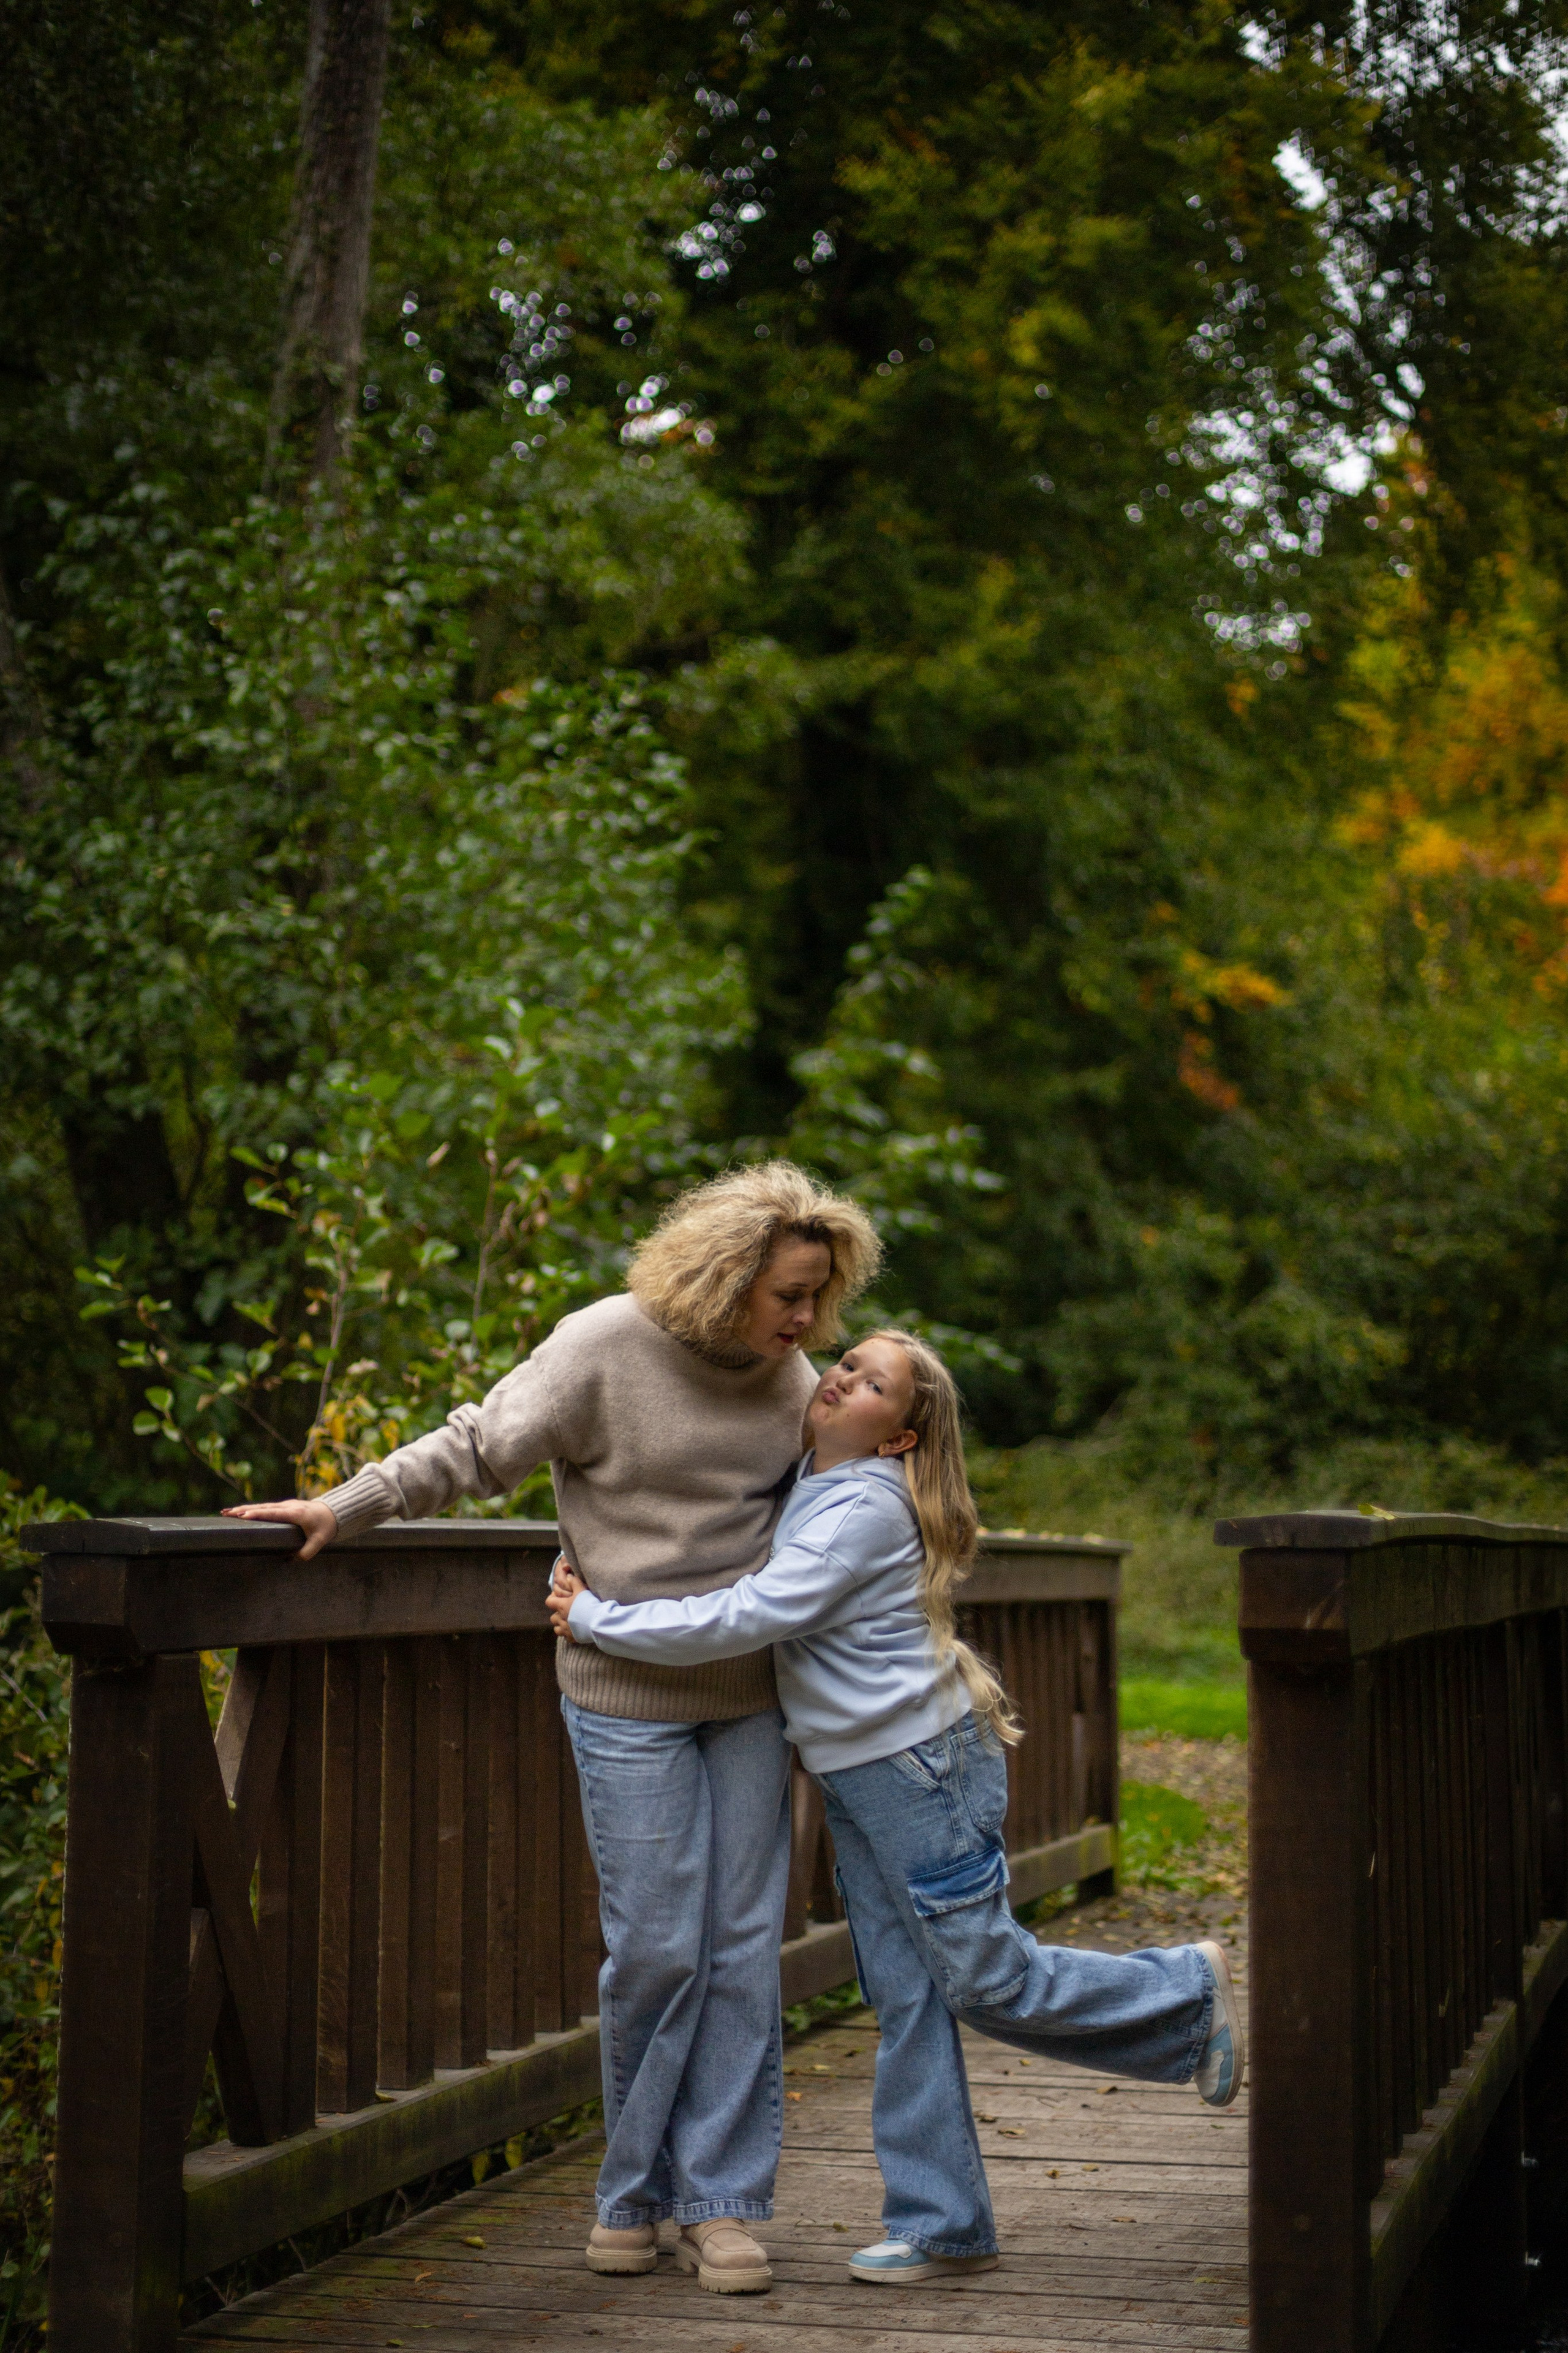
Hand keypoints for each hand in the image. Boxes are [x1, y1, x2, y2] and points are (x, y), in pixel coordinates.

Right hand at [221, 1497, 338, 1561]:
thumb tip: (290, 1561)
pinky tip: (241, 1513)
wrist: (334, 1512)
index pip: (272, 1513)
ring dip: (244, 1509)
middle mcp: (288, 1506)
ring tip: (226, 1512)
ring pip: (261, 1506)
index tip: (242, 1516)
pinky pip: (265, 1508)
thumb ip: (306, 1553)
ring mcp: (285, 1505)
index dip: (257, 1515)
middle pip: (262, 1508)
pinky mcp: (284, 1507)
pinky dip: (252, 1509)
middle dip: (243, 1510)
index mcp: (295, 1513)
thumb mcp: (320, 1541)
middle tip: (226, 1513)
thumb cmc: (326, 1527)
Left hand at [546, 1559, 587, 1642]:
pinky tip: (575, 1631)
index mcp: (561, 1606)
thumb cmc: (588, 1604)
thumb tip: (567, 1576)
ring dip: (561, 1625)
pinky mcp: (572, 1638)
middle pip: (553, 1617)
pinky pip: (566, 1637)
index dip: (552, 1599)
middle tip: (567, 1611)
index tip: (559, 1597)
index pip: (549, 1602)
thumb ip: (574, 1582)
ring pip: (557, 1629)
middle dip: (558, 1614)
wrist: (597, 1622)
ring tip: (569, 1622)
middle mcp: (561, 1619)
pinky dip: (569, 1634)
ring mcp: (566, 1630)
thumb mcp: (581, 1590)